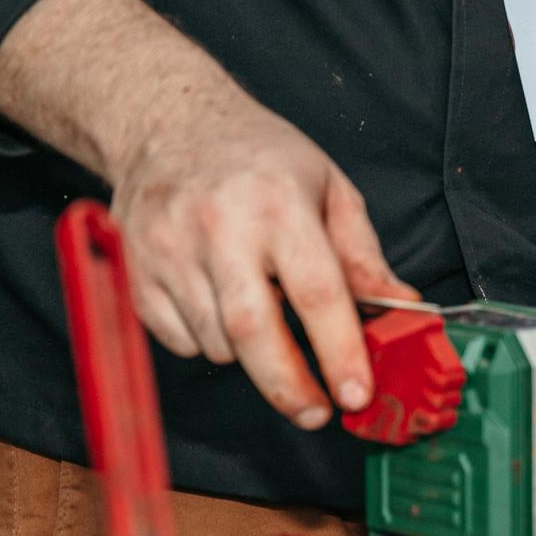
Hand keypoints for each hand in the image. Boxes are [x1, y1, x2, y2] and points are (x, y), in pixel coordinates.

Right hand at [107, 100, 415, 429]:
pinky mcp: (134, 270)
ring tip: (264, 316)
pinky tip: (219, 303)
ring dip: (251, 355)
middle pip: (252, 331)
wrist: (166, 122)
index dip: (339, 350)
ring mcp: (167, 250)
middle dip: (289, 386)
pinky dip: (208, 342)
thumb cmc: (260, 156)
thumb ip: (364, 257)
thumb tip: (402, 309)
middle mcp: (217, 227)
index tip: (357, 394)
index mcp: (277, 204)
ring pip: (216, 342)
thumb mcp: (329, 189)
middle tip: (317, 412)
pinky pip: (179, 339)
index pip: (315, 292)